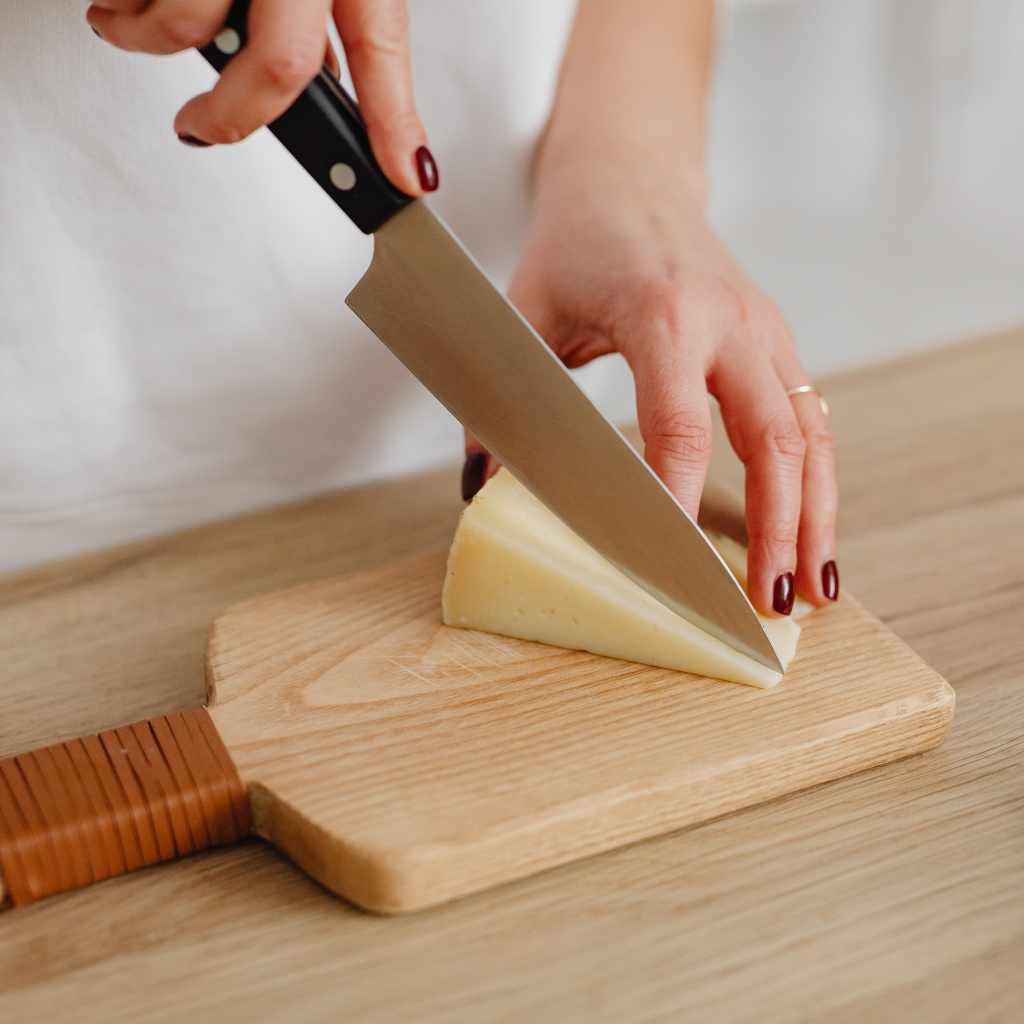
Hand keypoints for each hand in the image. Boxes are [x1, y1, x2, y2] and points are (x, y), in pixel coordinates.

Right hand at [86, 0, 437, 193]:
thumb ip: (335, 6)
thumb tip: (328, 80)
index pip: (381, 46)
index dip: (395, 126)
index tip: (405, 182)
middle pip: (277, 64)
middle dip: (231, 118)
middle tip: (200, 129)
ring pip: (189, 22)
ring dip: (148, 40)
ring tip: (131, 27)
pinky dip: (118, 0)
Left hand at [463, 162, 838, 615]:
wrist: (632, 177)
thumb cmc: (578, 240)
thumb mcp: (526, 310)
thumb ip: (503, 397)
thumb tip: (481, 487)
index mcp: (665, 314)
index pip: (680, 429)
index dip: (676, 505)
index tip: (670, 569)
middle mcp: (731, 322)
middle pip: (774, 440)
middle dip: (777, 528)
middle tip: (768, 602)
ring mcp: (765, 330)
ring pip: (810, 434)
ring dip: (814, 515)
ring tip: (809, 587)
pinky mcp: (777, 341)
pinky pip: (810, 418)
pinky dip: (816, 481)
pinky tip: (809, 530)